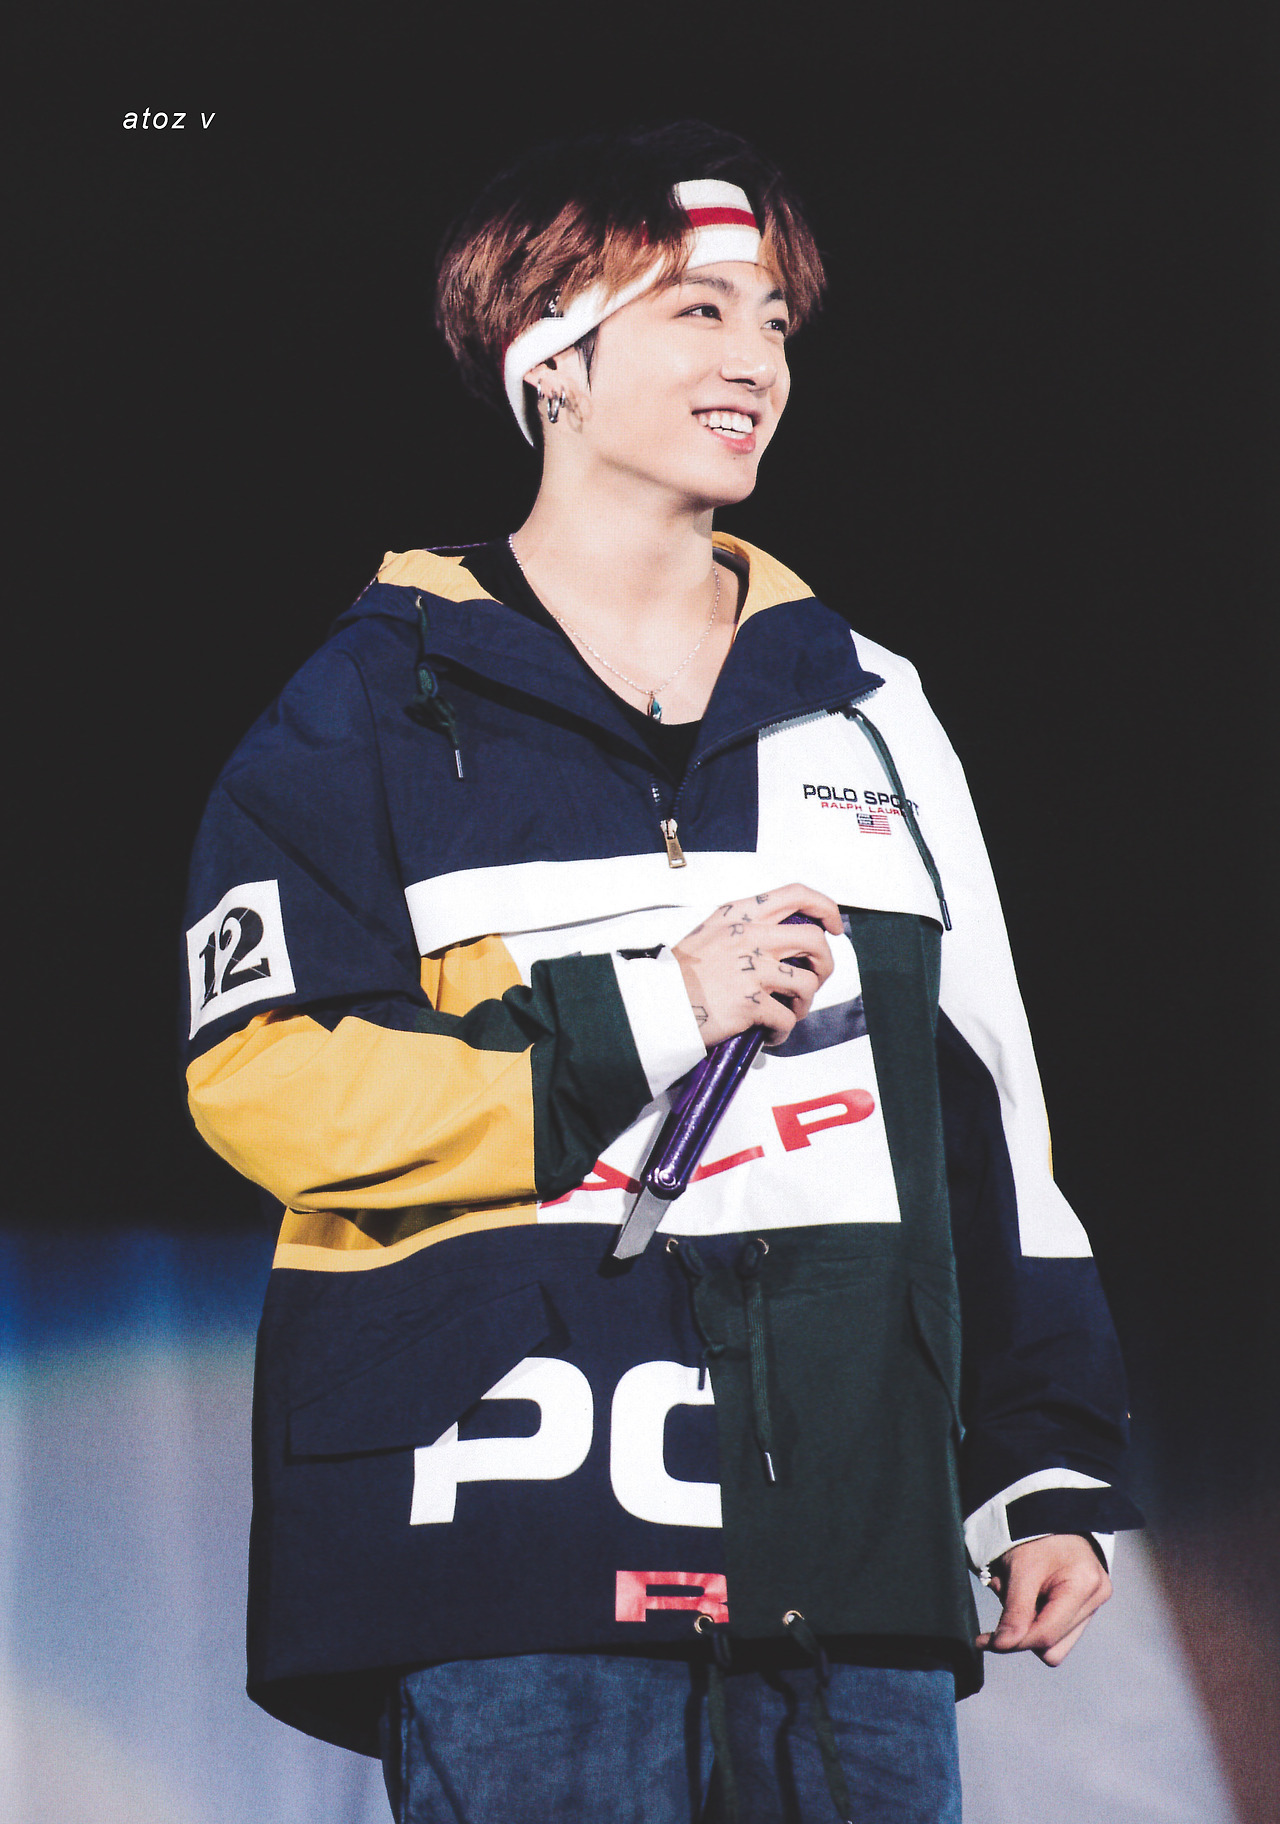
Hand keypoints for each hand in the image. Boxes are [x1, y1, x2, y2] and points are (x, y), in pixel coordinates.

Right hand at [672, 885, 841, 1047]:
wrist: (656, 1004)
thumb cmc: (680, 975)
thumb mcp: (711, 934)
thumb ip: (745, 930)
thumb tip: (784, 942)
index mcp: (739, 915)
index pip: (796, 894)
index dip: (825, 908)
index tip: (833, 927)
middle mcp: (748, 936)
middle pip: (814, 940)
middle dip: (825, 964)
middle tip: (815, 979)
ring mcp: (751, 969)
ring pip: (806, 983)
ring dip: (804, 1003)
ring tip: (788, 1013)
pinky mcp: (750, 1003)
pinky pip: (786, 1019)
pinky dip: (782, 1031)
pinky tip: (769, 1034)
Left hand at [975, 1535, 1111, 1665]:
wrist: (1049, 1513)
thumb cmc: (1036, 1535)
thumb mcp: (1020, 1569)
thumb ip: (1014, 1611)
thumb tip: (1002, 1646)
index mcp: (1085, 1585)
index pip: (1046, 1635)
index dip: (1013, 1642)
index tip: (984, 1640)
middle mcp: (1096, 1598)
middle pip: (1052, 1646)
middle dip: (1023, 1630)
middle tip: (1006, 1600)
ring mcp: (1094, 1604)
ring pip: (1056, 1645)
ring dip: (1031, 1628)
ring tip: (1022, 1596)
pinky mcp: (1087, 1607)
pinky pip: (1060, 1633)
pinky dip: (1040, 1621)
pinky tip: (1033, 1598)